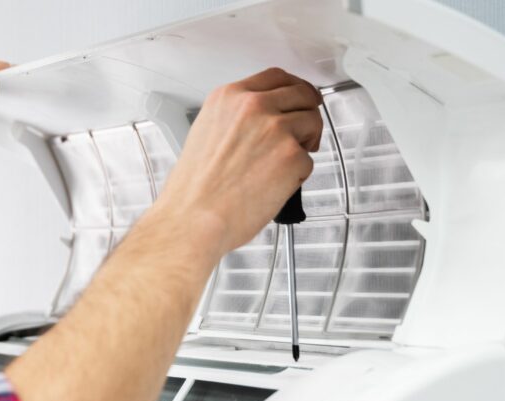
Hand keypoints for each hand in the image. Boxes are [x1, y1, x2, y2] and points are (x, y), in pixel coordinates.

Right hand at [154, 68, 322, 255]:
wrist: (192, 220)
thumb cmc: (193, 191)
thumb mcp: (205, 134)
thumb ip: (235, 119)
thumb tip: (259, 124)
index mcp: (229, 98)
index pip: (276, 77)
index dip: (293, 89)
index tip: (299, 98)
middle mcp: (254, 106)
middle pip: (302, 94)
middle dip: (308, 112)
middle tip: (306, 132)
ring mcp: (276, 129)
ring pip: (312, 123)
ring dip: (307, 142)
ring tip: (288, 164)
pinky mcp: (292, 156)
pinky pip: (309, 161)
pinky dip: (298, 175)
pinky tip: (276, 186)